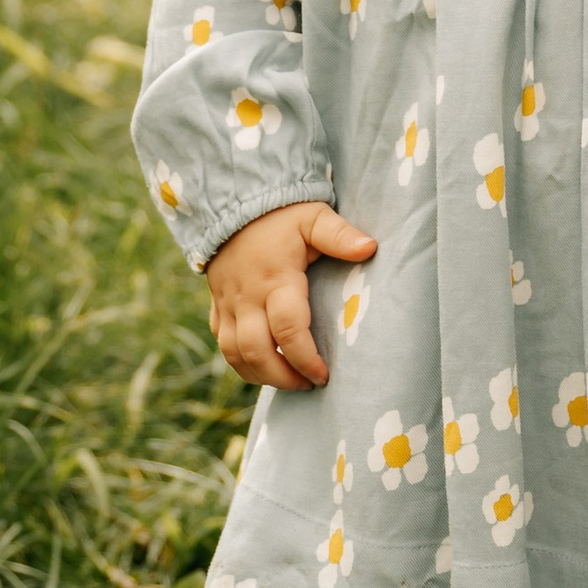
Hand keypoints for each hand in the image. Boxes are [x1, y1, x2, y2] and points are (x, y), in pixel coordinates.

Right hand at [205, 202, 377, 390]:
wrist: (233, 202)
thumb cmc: (281, 214)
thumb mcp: (313, 217)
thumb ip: (339, 235)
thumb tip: (370, 248)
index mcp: (276, 279)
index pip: (289, 330)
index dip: (307, 359)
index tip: (325, 375)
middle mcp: (248, 298)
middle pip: (258, 352)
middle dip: (284, 378)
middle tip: (310, 384)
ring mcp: (228, 305)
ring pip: (236, 355)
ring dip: (262, 376)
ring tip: (290, 381)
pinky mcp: (217, 307)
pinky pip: (223, 345)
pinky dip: (242, 363)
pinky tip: (265, 367)